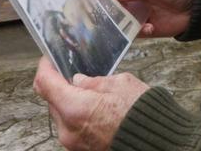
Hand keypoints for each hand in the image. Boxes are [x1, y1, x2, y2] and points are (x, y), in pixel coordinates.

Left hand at [34, 56, 148, 150]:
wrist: (156, 143)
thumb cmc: (142, 115)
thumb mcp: (121, 84)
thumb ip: (94, 81)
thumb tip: (79, 80)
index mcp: (75, 108)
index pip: (44, 83)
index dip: (45, 67)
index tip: (50, 59)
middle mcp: (68, 128)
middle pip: (52, 100)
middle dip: (61, 85)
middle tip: (75, 73)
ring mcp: (73, 143)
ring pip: (62, 114)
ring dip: (71, 101)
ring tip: (93, 93)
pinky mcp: (81, 149)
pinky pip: (72, 127)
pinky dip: (79, 115)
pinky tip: (97, 108)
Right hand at [104, 0, 193, 37]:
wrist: (195, 8)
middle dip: (106, 4)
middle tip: (107, 10)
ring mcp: (133, 10)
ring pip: (115, 16)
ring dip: (117, 21)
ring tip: (126, 22)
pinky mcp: (139, 26)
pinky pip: (129, 31)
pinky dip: (135, 31)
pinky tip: (150, 27)